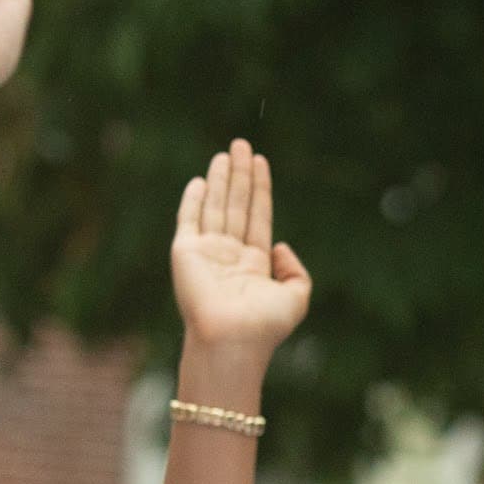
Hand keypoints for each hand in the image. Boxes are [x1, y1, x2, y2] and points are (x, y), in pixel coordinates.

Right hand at [172, 139, 310, 362]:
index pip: (257, 216)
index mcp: (253, 265)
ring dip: (220, 179)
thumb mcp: (297, 297)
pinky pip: (188, 220)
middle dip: (240, 175)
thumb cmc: (265, 325)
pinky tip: (200, 180)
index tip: (261, 161)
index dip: (260, 189)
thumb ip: (296, 270)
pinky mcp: (185, 253)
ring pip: (215, 207)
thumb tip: (281, 247)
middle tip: (242, 144)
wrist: (233, 339)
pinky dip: (193, 199)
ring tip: (227, 152)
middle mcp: (229, 256)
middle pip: (236, 205)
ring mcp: (206, 253)